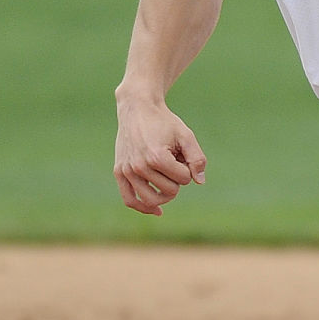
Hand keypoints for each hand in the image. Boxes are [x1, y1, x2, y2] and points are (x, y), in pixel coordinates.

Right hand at [114, 98, 205, 215]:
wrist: (137, 108)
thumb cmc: (164, 122)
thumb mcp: (186, 136)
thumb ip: (197, 159)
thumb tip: (200, 182)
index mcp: (157, 157)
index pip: (183, 179)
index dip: (187, 168)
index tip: (181, 154)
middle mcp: (139, 166)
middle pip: (169, 191)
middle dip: (176, 179)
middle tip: (173, 162)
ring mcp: (126, 170)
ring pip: (150, 200)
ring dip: (164, 194)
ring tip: (167, 180)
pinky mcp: (119, 171)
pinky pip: (129, 199)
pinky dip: (143, 208)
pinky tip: (157, 211)